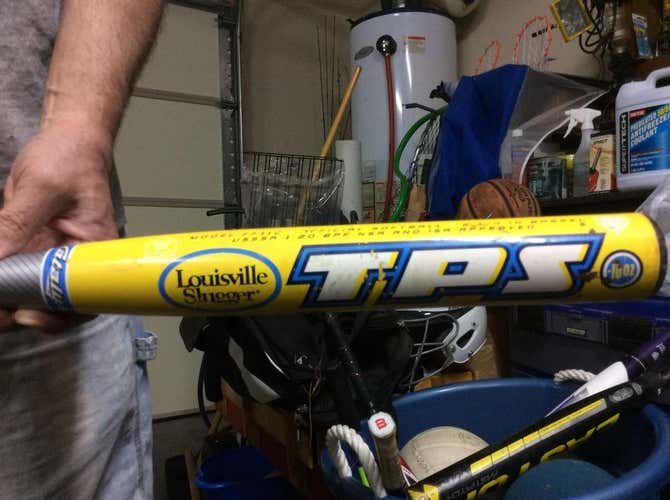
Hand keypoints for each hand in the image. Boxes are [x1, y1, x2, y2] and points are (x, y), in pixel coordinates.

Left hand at [0, 122, 118, 331]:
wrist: (68, 137)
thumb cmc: (70, 157)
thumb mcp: (42, 188)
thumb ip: (14, 224)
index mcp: (93, 250)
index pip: (83, 297)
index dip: (57, 315)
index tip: (25, 314)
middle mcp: (76, 259)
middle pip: (56, 302)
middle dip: (24, 312)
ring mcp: (53, 254)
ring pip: (32, 290)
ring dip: (9, 298)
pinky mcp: (32, 245)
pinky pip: (16, 270)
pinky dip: (4, 279)